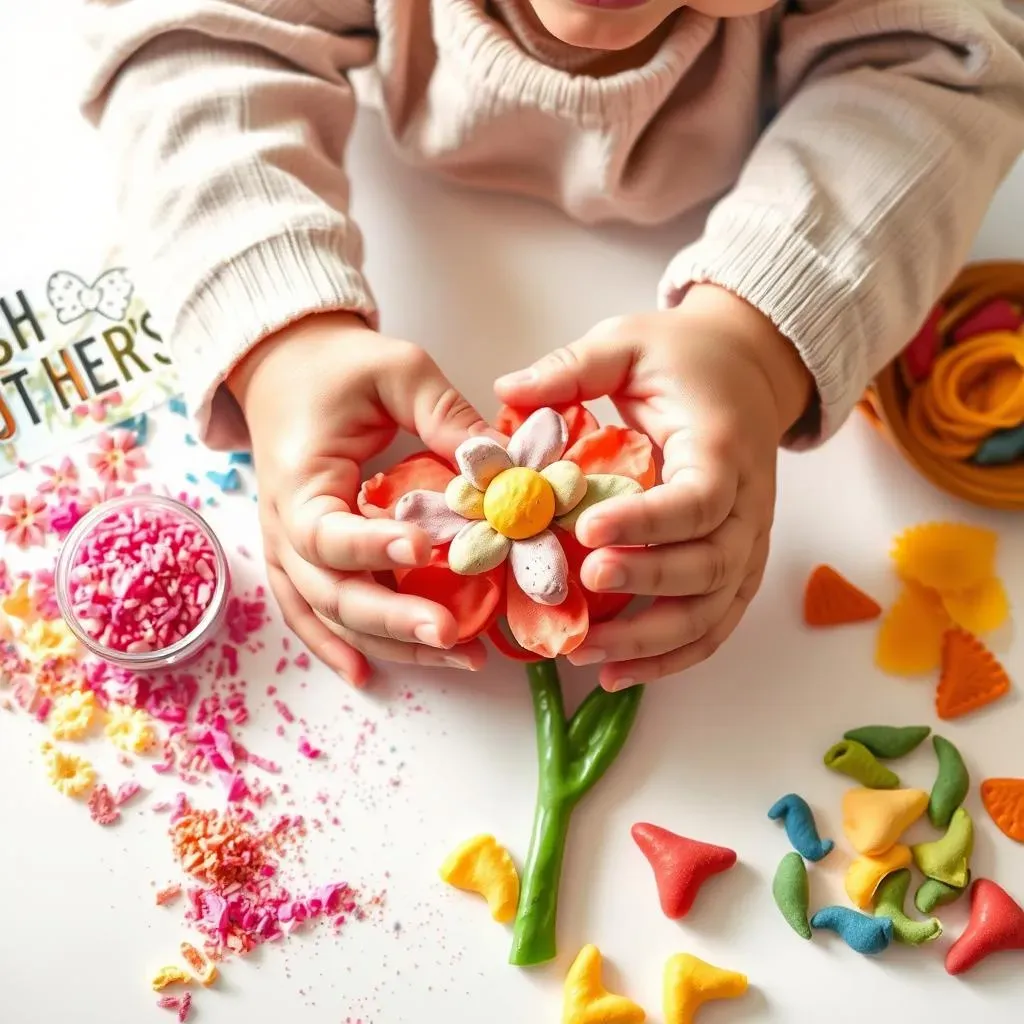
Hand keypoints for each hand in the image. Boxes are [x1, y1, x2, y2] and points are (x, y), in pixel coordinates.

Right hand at [229, 312, 493, 684]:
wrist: (285, 368)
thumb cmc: (337, 366)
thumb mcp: (397, 370)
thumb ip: (446, 414)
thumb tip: (502, 470)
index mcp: (299, 478)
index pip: (327, 530)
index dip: (374, 547)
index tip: (426, 550)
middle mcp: (283, 524)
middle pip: (329, 591)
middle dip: (391, 618)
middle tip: (451, 634)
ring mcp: (287, 547)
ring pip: (327, 613)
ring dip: (385, 643)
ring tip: (452, 657)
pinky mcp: (300, 557)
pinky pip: (311, 613)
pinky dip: (336, 647)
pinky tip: (369, 676)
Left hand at [495, 285, 813, 689]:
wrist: (746, 372)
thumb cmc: (684, 359)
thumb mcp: (629, 343)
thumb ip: (573, 368)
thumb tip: (505, 392)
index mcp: (723, 447)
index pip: (697, 498)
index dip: (646, 522)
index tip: (586, 528)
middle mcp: (747, 504)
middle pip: (712, 565)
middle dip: (647, 582)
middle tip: (583, 585)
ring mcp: (747, 543)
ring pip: (714, 610)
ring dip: (654, 641)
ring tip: (588, 655)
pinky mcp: (736, 567)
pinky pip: (713, 624)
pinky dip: (672, 657)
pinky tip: (619, 672)